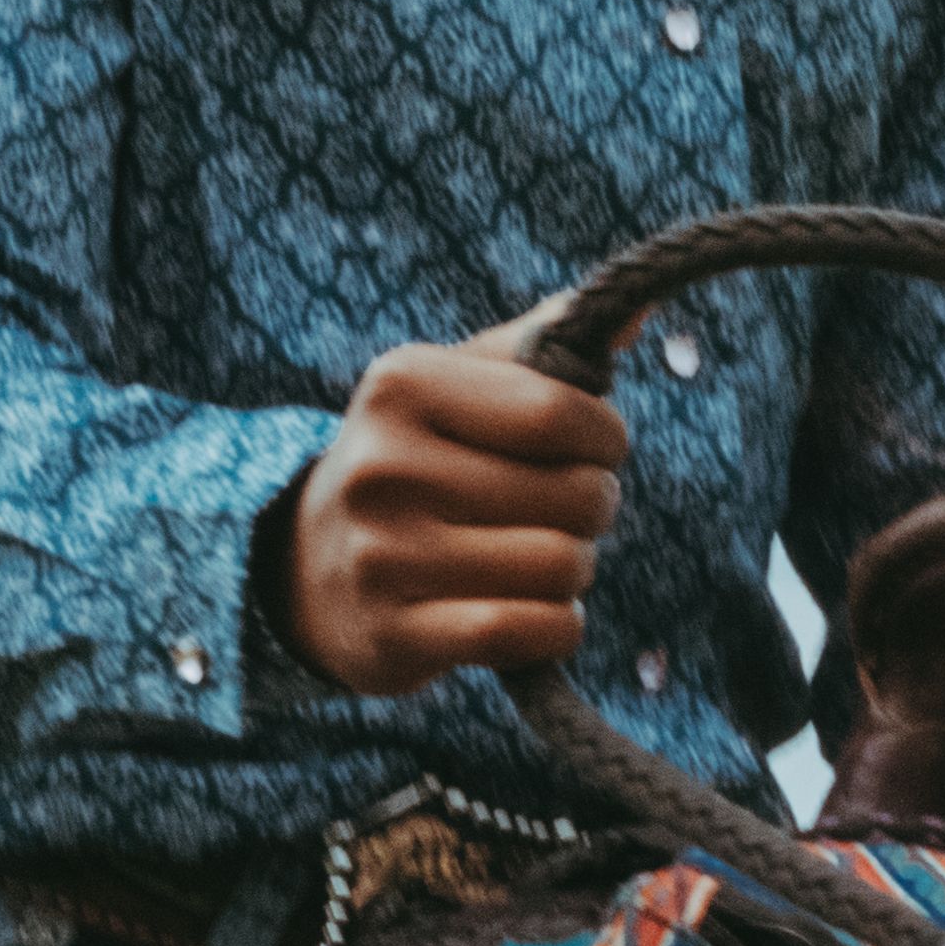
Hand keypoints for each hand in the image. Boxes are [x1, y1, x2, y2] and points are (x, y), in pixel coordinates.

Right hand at [280, 329, 631, 693]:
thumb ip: (542, 345)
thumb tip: (636, 311)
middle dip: (592, 507)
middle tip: (561, 511)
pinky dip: (557, 626)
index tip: (595, 449)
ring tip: (538, 558)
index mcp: (401, 386)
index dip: (605, 438)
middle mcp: (381, 466)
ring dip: (574, 570)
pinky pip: (528, 630)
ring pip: (561, 566)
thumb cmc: (417, 461)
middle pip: (573, 494)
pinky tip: (537, 613)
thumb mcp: (457, 385)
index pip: (558, 412)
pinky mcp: (394, 634)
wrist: (309, 570)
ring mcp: (382, 555)